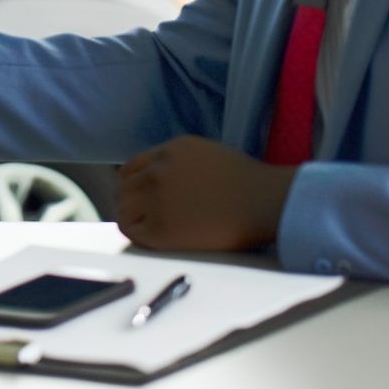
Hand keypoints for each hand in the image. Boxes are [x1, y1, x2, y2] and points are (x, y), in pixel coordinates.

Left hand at [117, 136, 296, 251]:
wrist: (264, 203)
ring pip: (124, 208)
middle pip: (124, 188)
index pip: (131, 168)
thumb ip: (178, 162)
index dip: (132, 184)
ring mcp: (157, 198)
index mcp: (170, 151)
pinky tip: (151, 238)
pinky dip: (137, 234)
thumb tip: (162, 180)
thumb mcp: (206, 155)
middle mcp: (158, 171)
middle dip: (129, 201)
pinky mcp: (161, 228)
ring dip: (131, 217)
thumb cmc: (247, 184)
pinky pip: (132, 230)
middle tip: (139, 216)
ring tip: (146, 229)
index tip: (138, 197)